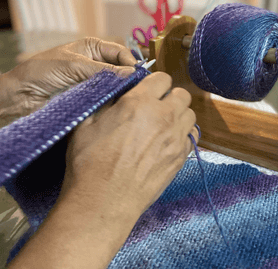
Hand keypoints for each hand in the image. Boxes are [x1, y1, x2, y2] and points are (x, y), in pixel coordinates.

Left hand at [6, 37, 136, 114]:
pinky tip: (116, 105)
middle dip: (128, 78)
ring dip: (120, 91)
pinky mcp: (90, 98)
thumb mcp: (75, 65)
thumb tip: (132, 73)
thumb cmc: (42, 72)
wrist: (20, 96)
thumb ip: (104, 70)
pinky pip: (106, 99)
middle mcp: (96, 64)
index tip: (137, 76)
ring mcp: (93, 82)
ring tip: (127, 98)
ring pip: (116, 86)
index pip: (120, 53)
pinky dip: (112, 101)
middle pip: (121, 69)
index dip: (130, 63)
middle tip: (136, 89)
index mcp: (93, 48)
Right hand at [59, 71, 197, 226]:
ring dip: (178, 116)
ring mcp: (175, 137)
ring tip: (162, 125)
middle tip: (156, 107)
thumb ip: (106, 100)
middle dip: (170, 97)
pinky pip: (191, 137)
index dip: (154, 83)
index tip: (147, 91)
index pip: (162, 78)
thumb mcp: (87, 122)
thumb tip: (117, 89)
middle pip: (182, 94)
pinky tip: (166, 143)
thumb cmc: (90, 163)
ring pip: (190, 115)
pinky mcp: (180, 157)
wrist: (104, 201)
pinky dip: (182, 135)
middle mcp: (163, 116)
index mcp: (140, 102)